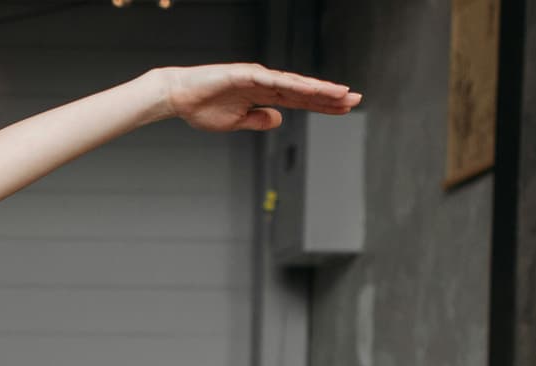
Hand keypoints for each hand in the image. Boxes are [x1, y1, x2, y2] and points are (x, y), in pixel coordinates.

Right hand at [158, 63, 359, 132]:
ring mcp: (258, 77)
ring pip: (295, 84)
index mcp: (264, 95)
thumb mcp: (236, 122)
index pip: (300, 101)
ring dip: (319, 89)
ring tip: (342, 94)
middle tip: (356, 99)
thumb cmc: (203, 108)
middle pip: (304, 91)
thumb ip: (258, 120)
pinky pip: (275, 81)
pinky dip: (295, 84)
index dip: (323, 105)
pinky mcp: (246, 74)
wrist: (179, 96)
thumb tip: (279, 120)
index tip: (345, 108)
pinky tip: (312, 88)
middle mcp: (266, 83)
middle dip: (330, 96)